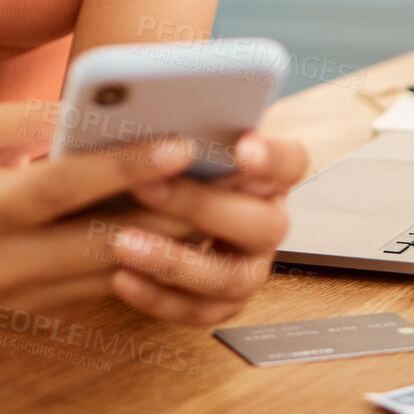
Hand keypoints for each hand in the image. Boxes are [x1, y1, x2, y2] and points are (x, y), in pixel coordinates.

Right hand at [0, 101, 199, 324]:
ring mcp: (26, 300)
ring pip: (117, 273)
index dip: (123, 165)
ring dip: (173, 239)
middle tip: (227, 177)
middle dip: (173, 210)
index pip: (64, 188)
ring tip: (220, 199)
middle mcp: (7, 266)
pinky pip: (107, 290)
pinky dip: (149, 259)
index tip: (179, 141)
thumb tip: (100, 110)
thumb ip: (34, 121)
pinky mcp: (43, 317)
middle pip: (105, 241)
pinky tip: (185, 229)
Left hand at [98, 129, 309, 326]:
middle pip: (262, 224)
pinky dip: (158, 298)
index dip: (272, 157)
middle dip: (202, 207)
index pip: (292, 161)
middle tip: (148, 187)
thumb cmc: (173, 153)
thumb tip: (148, 103)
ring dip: (174, 261)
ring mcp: (250, 267)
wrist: (159, 198)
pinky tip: (121, 277)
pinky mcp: (221, 302)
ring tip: (123, 242)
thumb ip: (181, 117)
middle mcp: (269, 221)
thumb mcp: (181, 128)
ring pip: (230, 278)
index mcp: (271, 172)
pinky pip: (198, 310)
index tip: (242, 147)